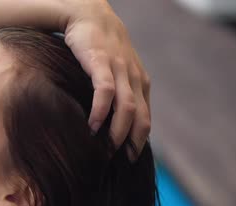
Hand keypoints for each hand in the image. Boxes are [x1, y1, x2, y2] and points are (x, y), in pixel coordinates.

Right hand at [63, 1, 149, 160]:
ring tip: (105, 150)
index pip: (146, 119)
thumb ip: (118, 92)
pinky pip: (105, 92)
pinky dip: (100, 112)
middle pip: (141, 118)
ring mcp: (119, 69)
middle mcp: (134, 77)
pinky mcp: (100, 62)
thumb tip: (109, 122)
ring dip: (117, 132)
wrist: (88, 14)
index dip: (140, 142)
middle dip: (132, 143)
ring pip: (127, 108)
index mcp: (139, 82)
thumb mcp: (115, 70)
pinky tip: (92, 126)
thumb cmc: (98, 47)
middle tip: (118, 162)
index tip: (129, 160)